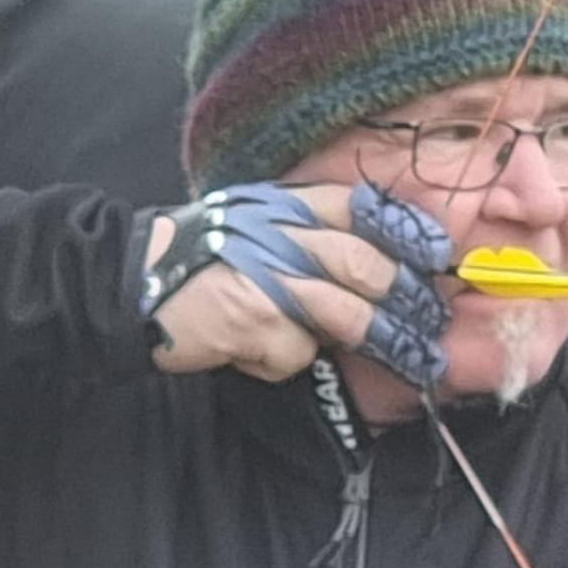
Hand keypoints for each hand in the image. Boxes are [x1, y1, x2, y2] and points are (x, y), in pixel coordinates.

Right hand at [143, 183, 451, 386]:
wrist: (129, 283)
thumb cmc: (201, 256)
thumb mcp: (255, 221)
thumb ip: (309, 230)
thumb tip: (380, 257)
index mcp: (286, 205)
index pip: (360, 207)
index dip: (405, 230)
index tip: (438, 253)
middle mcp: (282, 234)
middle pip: (365, 266)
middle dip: (408, 299)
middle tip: (433, 322)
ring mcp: (269, 278)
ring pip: (348, 315)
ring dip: (386, 343)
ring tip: (415, 361)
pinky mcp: (254, 322)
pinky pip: (295, 353)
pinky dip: (283, 363)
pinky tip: (258, 355)